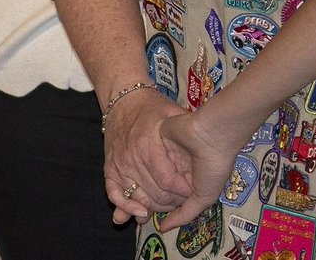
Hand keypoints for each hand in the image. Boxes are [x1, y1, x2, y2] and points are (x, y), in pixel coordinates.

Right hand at [103, 89, 191, 223]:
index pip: (168, 181)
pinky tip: (136, 214)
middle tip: (183, 203)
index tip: (194, 193)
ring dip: (151, 207)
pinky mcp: (109, 169)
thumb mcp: (174, 113)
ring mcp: (118, 165)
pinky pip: (114, 194)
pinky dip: (124, 207)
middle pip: (153, 193)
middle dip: (170, 202)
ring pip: (136, 197)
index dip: (183, 192)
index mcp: (149, 146)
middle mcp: (131, 159)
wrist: (124, 100)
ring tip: (166, 211)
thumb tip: (206, 146)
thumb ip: (186, 131)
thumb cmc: (153, 106)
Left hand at [156, 109, 241, 230]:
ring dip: (154, 181)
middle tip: (159, 194)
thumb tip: (163, 229)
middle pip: (150, 191)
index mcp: (183, 181)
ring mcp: (162, 155)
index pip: (162, 201)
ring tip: (169, 176)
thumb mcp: (205, 196)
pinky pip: (144, 159)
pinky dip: (154, 164)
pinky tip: (165, 161)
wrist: (213, 134)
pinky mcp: (154, 140)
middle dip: (153, 197)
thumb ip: (184, 214)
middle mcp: (171, 169)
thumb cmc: (214, 166)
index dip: (161, 208)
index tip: (163, 209)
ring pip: (144, 177)